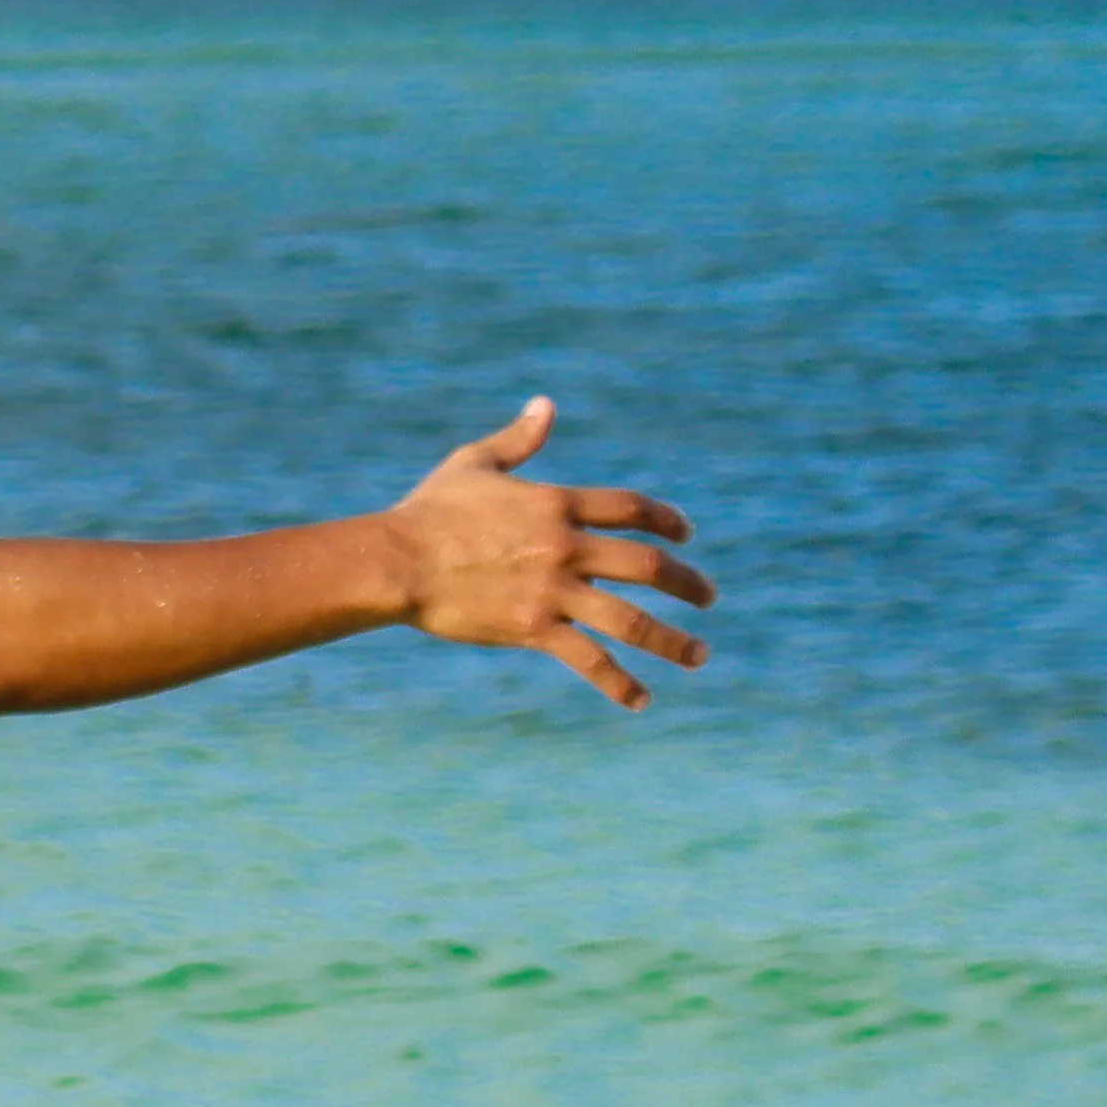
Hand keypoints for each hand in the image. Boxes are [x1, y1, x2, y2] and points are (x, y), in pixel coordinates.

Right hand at [383, 397, 713, 712]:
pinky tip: (641, 701)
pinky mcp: (533, 629)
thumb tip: (546, 405)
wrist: (396, 561)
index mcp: (556, 503)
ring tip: (700, 656)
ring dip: (672, 640)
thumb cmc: (428, 512)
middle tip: (709, 597)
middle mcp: (566, 547)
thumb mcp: (474, 463)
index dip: (666, 520)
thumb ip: (518, 440)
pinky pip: (589, 660)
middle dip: (688, 583)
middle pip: (648, 566)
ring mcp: (553, 590)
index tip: (686, 535)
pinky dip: (618, 683)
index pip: (631, 508)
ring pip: (630, 619)